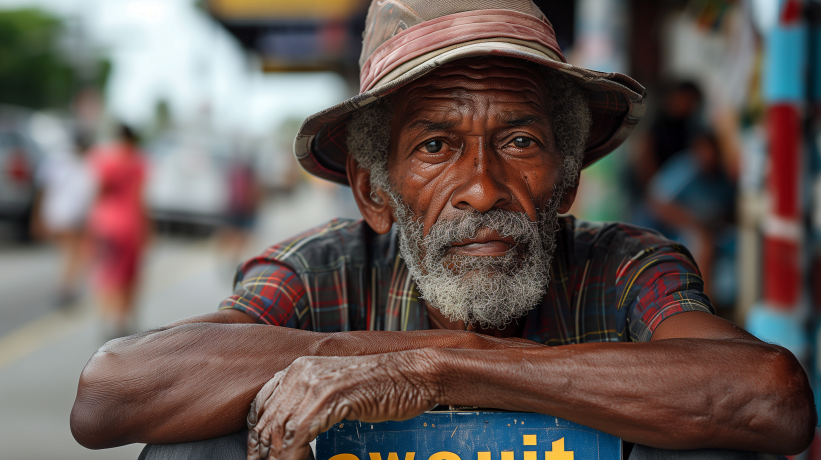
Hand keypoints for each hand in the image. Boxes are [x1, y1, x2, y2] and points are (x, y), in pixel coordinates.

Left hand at [247, 351, 439, 459]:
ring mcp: (315, 384)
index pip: (261, 403)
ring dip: (277, 457)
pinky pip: (298, 435)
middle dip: (263, 451)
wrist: (414, 374)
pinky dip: (293, 456)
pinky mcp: (331, 399)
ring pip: (280, 431)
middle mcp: (302, 372)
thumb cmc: (383, 385)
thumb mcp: (338, 387)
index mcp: (300, 367)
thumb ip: (313, 400)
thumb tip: (295, 430)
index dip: (256, 434)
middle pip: (267, 420)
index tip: (258, 453)